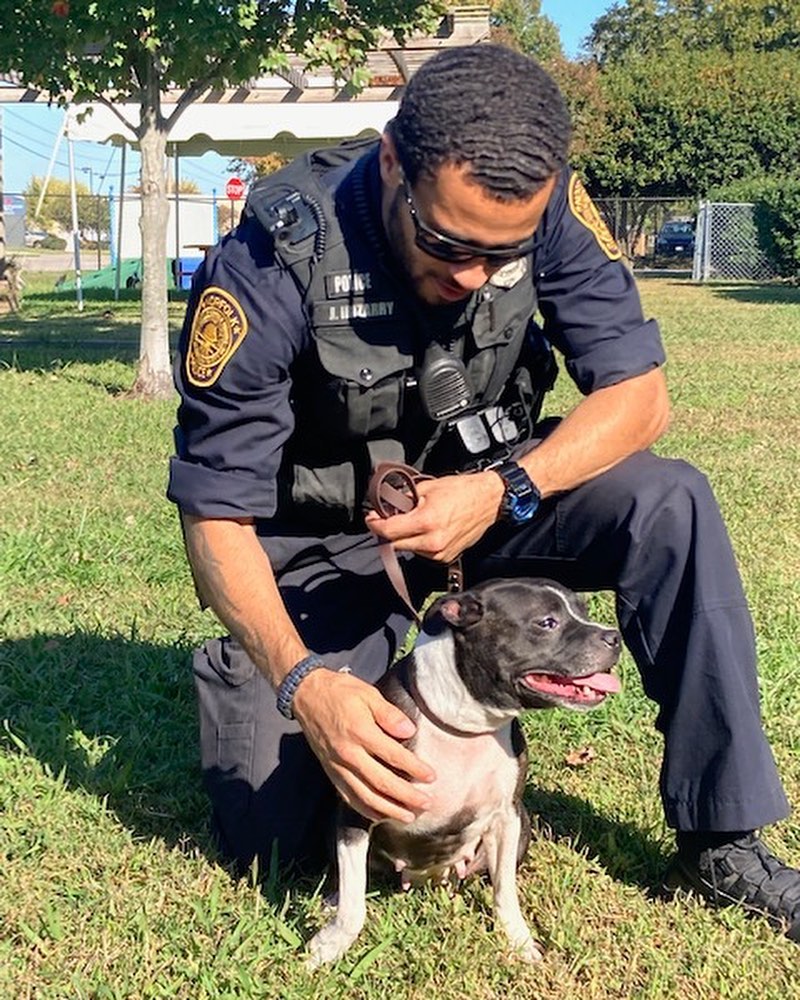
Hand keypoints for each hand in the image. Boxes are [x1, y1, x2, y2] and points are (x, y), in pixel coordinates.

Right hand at [291, 667, 435, 823]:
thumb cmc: (340, 691)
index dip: (415, 769)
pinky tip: (380, 815)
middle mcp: (348, 753)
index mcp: (360, 731)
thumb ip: (389, 714)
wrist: (306, 695)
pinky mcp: (330, 772)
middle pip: (381, 783)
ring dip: (389, 810)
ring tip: (408, 816)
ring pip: (365, 796)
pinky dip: (365, 809)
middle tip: (426, 804)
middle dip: (406, 797)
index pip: (393, 756)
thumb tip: (409, 731)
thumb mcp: (368, 693)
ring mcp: (337, 766)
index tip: (431, 777)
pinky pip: (348, 797)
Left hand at [364, 470, 502, 563]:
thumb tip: (386, 507)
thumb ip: (403, 499)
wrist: (489, 501)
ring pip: (408, 550)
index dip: (375, 524)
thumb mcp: (428, 487)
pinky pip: (422, 553)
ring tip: (411, 522)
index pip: (389, 531)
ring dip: (403, 538)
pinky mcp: (447, 557)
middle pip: (395, 544)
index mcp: (427, 522)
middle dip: (387, 532)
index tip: (371, 518)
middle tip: (387, 519)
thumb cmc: (461, 490)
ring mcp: (440, 553)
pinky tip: (424, 530)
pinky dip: (418, 543)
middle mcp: (433, 542)